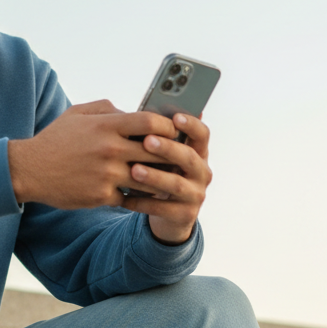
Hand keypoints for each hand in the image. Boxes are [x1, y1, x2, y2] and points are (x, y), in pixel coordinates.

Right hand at [7, 100, 199, 213]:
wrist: (29, 170)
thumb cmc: (56, 139)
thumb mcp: (77, 113)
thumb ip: (107, 109)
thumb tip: (132, 112)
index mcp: (106, 125)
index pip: (150, 122)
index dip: (168, 126)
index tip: (174, 130)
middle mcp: (109, 149)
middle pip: (156, 151)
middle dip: (170, 154)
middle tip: (180, 156)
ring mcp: (107, 174)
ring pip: (149, 178)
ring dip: (160, 179)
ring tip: (169, 178)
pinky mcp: (102, 196)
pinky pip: (131, 197)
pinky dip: (138, 195)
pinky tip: (145, 194)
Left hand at [122, 113, 212, 243]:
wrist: (169, 213)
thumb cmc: (161, 172)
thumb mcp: (164, 155)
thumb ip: (158, 137)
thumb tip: (142, 112)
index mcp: (198, 152)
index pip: (202, 134)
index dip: (191, 125)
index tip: (176, 117)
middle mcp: (201, 172)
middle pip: (189, 157)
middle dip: (168, 149)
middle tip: (147, 141)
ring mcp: (195, 195)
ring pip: (176, 184)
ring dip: (154, 176)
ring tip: (134, 170)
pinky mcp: (185, 215)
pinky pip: (163, 208)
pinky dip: (142, 202)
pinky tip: (124, 197)